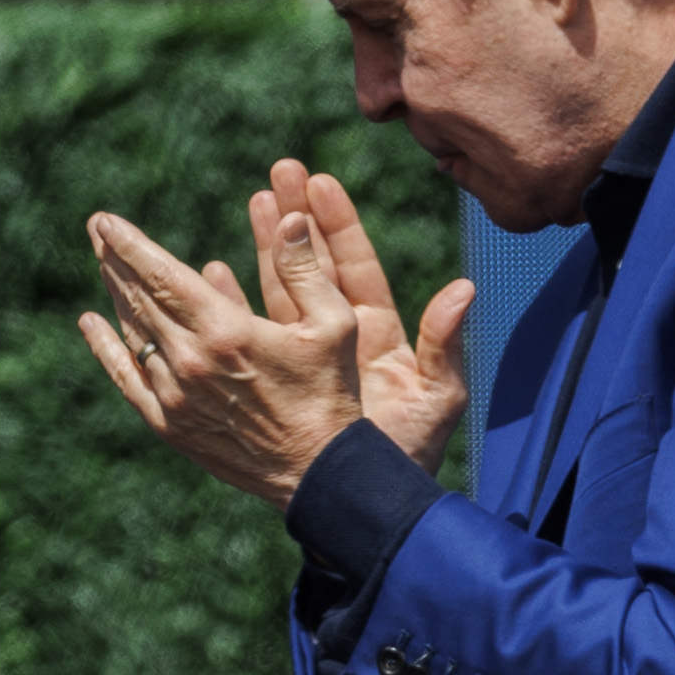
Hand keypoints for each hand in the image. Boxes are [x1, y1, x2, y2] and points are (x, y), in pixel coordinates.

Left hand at [79, 201, 374, 507]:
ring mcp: (174, 395)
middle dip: (114, 259)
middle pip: (139, 299)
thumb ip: (305, 270)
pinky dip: (105, 347)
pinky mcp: (169, 424)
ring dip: (115, 294)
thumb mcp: (333, 325)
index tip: (105, 220)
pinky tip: (91, 323)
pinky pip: (126, 379)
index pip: (161, 276)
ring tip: (103, 263)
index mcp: (224, 332)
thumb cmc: (330, 394)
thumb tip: (293, 218)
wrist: (319, 472)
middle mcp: (189, 361)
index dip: (130, 245)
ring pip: (132, 332)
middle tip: (96, 229)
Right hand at [257, 160, 476, 474]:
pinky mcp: (274, 380)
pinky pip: (247, 334)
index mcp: (377, 336)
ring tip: (253, 201)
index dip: (336, 223)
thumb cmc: (408, 458)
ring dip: (265, 247)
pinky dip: (229, 304)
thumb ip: (444, 344)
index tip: (319, 181)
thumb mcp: (435, 399)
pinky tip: (209, 273)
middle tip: (280, 170)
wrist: (367, 504)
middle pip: (312, 266)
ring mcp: (304, 359)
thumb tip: (464, 291)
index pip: (353, 267)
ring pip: (279, 290)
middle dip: (296, 217)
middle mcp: (338, 340)